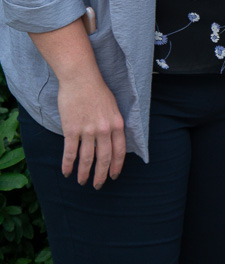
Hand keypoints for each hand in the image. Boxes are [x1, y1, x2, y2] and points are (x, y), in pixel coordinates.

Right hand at [58, 73, 125, 188]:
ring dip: (84, 173)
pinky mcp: (72, 129)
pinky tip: (66, 172)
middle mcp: (104, 129)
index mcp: (117, 123)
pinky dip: (68, 165)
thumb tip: (112, 142)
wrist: (81, 78)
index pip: (119, 151)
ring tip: (82, 181)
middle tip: (97, 185)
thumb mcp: (113, 107)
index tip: (113, 176)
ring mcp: (87, 130)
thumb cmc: (97, 90)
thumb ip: (113, 124)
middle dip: (101, 175)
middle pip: (104, 159)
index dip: (116, 166)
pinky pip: (70, 152)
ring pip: (87, 159)